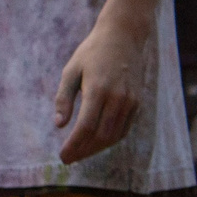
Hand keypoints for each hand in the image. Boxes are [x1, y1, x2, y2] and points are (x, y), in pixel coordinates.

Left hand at [55, 19, 150, 163]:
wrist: (123, 37)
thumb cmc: (91, 53)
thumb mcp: (71, 71)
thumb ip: (63, 98)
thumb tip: (59, 125)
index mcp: (98, 90)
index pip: (86, 127)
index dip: (74, 145)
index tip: (62, 156)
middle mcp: (118, 98)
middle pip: (101, 136)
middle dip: (84, 151)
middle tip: (68, 159)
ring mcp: (131, 101)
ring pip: (114, 135)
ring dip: (96, 148)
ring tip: (79, 153)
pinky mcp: (137, 103)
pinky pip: (124, 128)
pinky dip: (110, 139)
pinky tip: (96, 142)